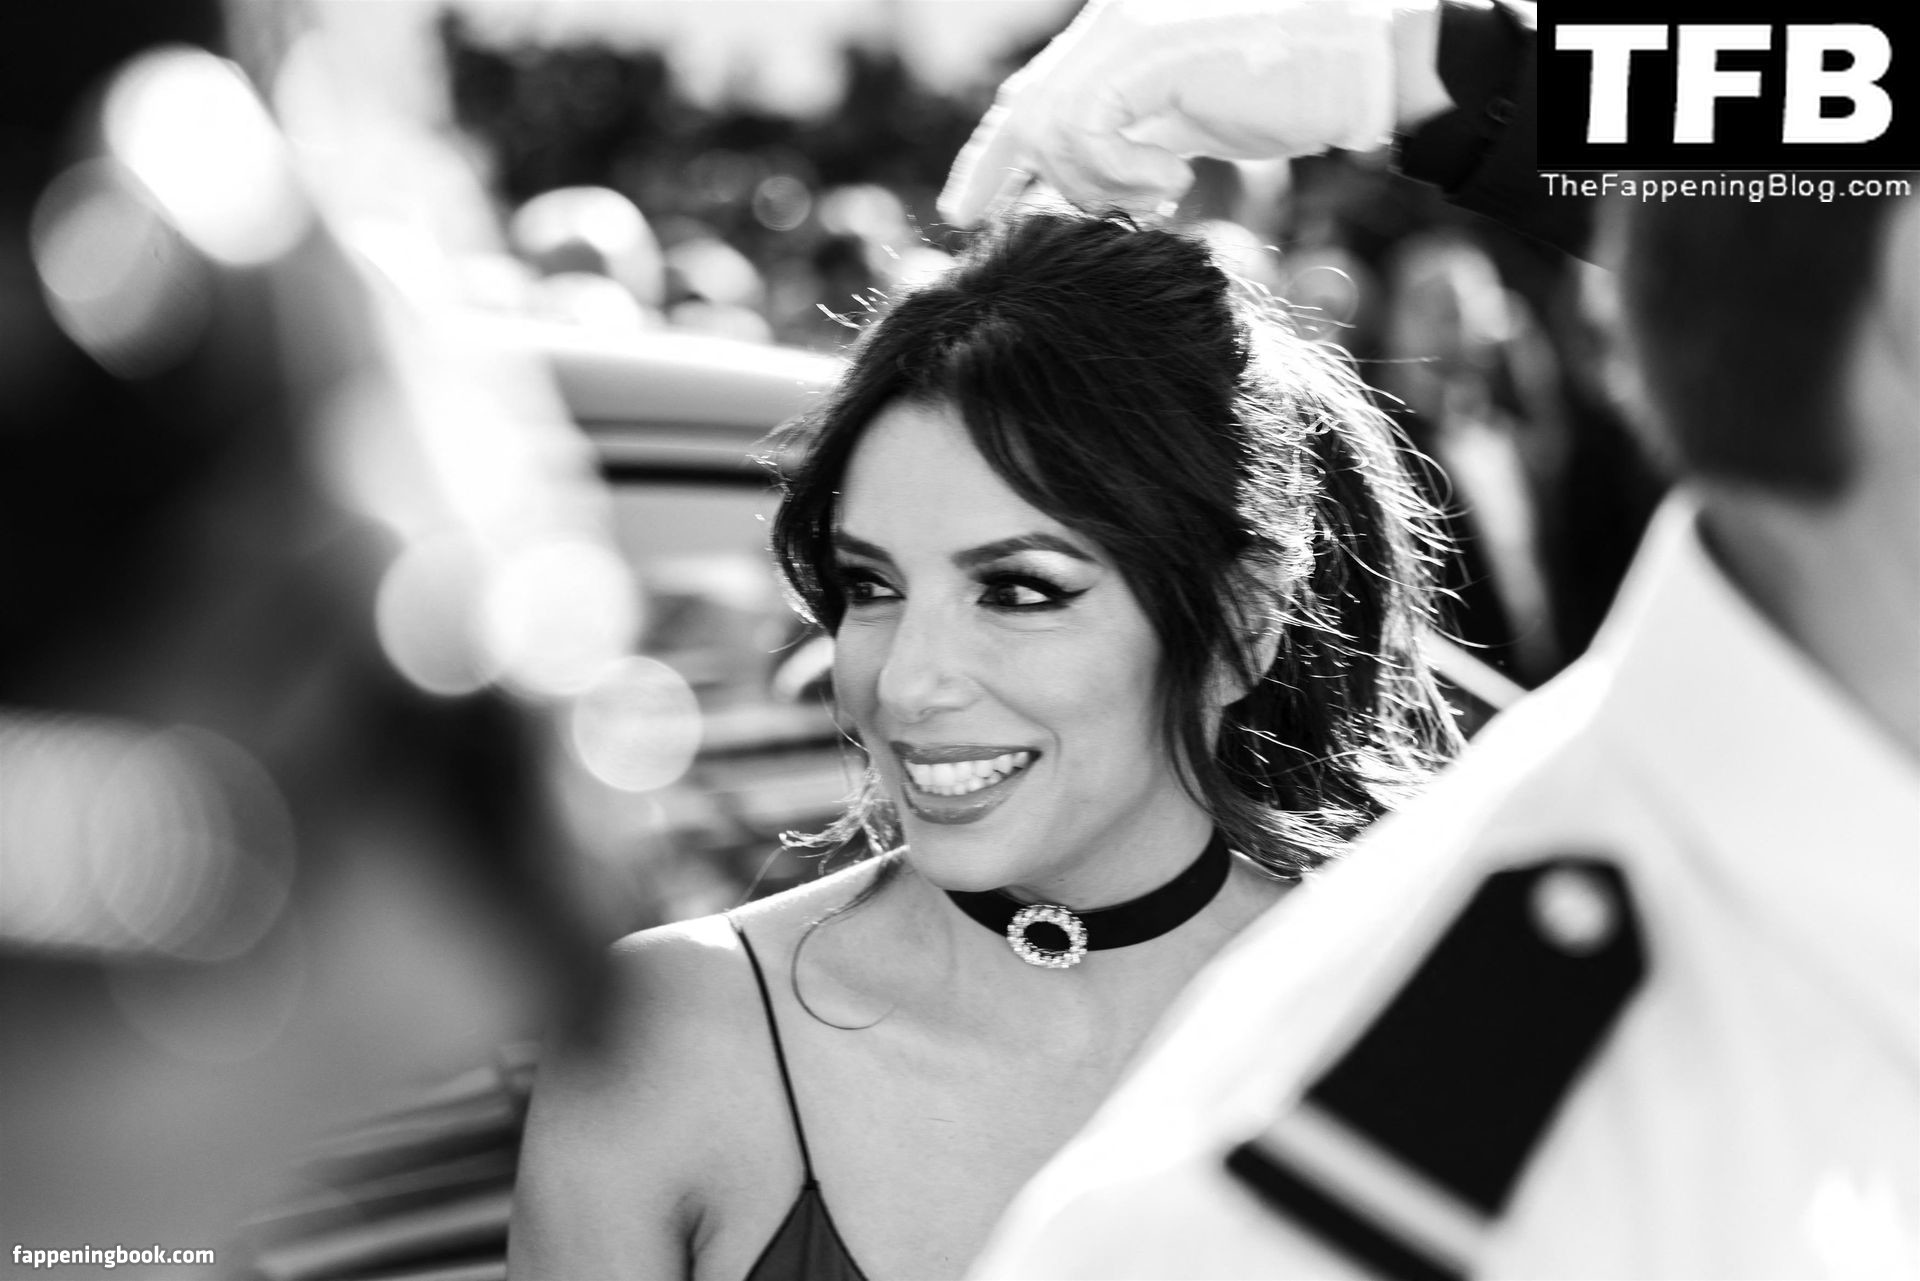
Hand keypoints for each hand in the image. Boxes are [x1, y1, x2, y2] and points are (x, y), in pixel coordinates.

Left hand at [940, 0, 1438, 227]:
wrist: (1358, 65)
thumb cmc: (1287, 92)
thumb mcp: (1185, 119)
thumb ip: (1132, 136)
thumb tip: (1085, 182)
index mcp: (1114, 38)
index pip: (1030, 96)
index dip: (991, 155)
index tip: (964, 208)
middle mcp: (1110, 27)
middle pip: (1023, 108)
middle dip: (996, 171)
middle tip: (993, 219)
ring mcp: (1127, 34)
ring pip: (1055, 129)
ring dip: (1099, 184)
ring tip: (1161, 194)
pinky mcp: (1149, 54)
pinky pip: (1090, 130)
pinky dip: (1122, 173)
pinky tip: (1176, 183)